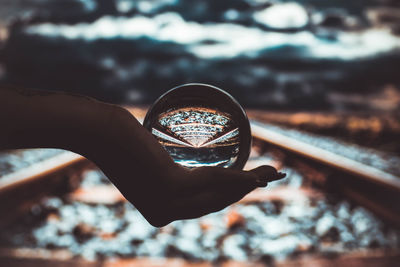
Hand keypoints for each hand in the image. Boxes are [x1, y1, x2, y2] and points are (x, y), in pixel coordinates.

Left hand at [84, 105, 285, 226]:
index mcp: (160, 209)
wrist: (97, 130)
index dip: (230, 195)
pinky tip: (254, 174)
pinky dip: (236, 177)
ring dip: (248, 183)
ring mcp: (166, 202)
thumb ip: (165, 171)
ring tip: (271, 173)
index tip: (249, 184)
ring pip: (217, 195)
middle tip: (269, 176)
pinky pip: (212, 182)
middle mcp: (164, 212)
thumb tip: (183, 170)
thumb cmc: (119, 139)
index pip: (202, 205)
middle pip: (214, 203)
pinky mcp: (170, 186)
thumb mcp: (146, 160)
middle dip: (245, 190)